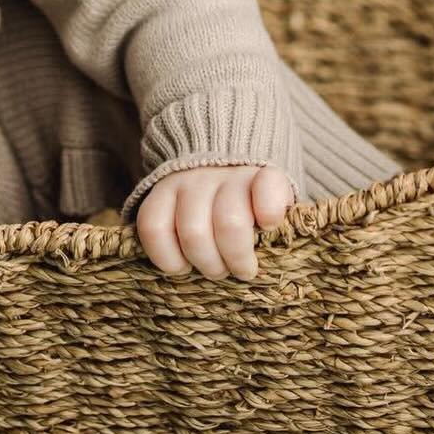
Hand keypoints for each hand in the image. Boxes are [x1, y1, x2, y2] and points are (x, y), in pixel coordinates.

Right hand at [133, 163, 294, 281]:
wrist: (213, 163)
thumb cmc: (251, 202)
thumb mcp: (275, 204)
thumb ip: (280, 222)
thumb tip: (279, 252)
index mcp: (260, 176)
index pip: (269, 187)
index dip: (269, 209)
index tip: (268, 225)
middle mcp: (223, 175)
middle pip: (230, 223)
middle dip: (236, 259)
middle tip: (240, 270)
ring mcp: (188, 182)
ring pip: (193, 231)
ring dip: (205, 263)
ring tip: (213, 268)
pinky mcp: (159, 193)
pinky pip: (153, 228)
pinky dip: (167, 258)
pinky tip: (182, 265)